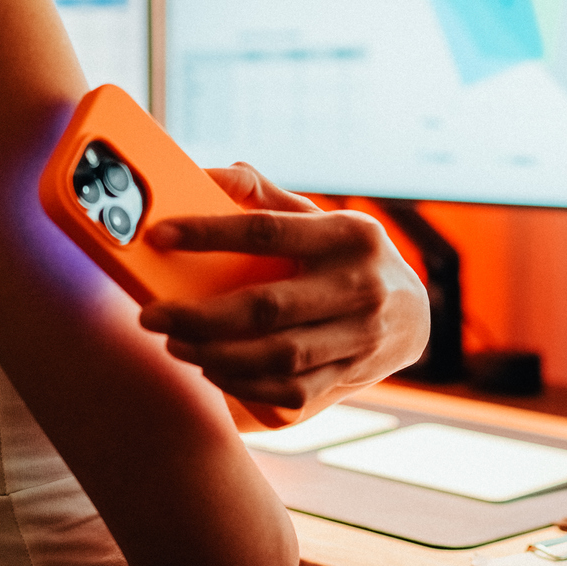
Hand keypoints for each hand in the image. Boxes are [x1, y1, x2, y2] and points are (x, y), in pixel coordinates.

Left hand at [139, 164, 429, 417]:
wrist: (414, 316)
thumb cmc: (349, 258)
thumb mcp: (322, 219)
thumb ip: (267, 197)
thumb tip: (211, 174)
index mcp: (347, 235)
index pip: (268, 231)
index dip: (210, 233)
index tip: (160, 235)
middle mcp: (360, 285)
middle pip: (267, 307)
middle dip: (199, 316)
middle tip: (152, 316)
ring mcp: (362, 336)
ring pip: (277, 356)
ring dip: (215, 356)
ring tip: (176, 344)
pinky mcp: (354, 374)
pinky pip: (290, 391)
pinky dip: (244, 386)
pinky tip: (212, 371)